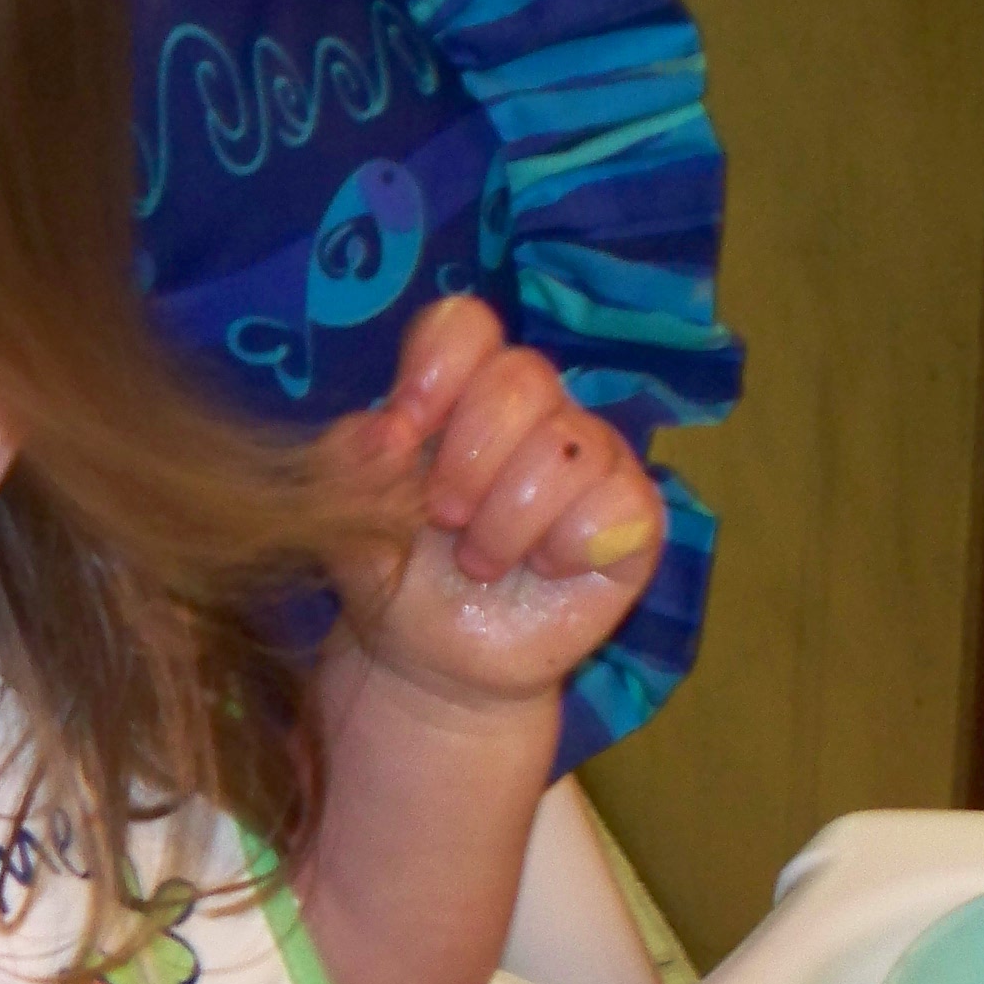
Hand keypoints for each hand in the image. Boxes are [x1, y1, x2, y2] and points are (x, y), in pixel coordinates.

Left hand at [322, 295, 667, 712]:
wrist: (434, 659)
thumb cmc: (398, 574)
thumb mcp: (351, 518)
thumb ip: (352, 464)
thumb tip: (384, 432)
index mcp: (462, 392)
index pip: (467, 325)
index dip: (436, 368)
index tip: (403, 434)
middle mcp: (535, 413)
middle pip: (523, 376)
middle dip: (470, 460)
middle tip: (445, 519)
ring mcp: (589, 461)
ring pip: (571, 444)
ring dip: (510, 518)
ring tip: (482, 562)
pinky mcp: (632, 518)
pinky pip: (623, 501)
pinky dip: (571, 542)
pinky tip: (545, 569)